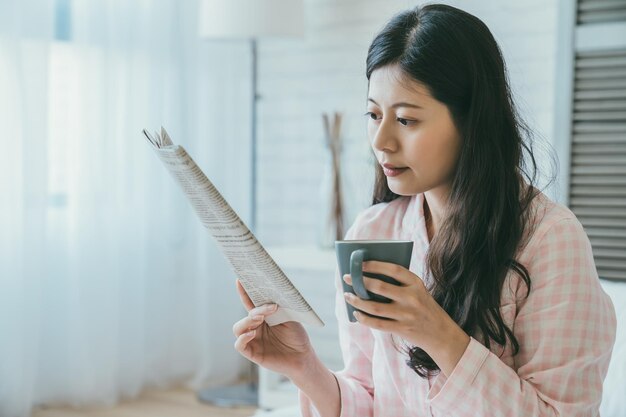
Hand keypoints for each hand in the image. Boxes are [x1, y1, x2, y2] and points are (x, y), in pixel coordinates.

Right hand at [232, 280, 315, 378]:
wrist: (303, 357)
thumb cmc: (297, 336)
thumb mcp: (289, 318)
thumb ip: (278, 308)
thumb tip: (270, 296)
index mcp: (263, 317)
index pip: (250, 303)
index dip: (244, 292)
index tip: (240, 280)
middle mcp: (255, 327)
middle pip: (246, 315)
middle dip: (254, 310)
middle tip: (268, 309)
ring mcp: (253, 340)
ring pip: (238, 328)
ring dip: (247, 321)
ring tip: (259, 319)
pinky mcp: (252, 353)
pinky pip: (239, 345)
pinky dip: (243, 338)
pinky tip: (252, 333)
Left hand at [343, 261, 469, 375]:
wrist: (441, 333)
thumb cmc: (423, 306)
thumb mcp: (418, 290)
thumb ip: (399, 283)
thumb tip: (367, 275)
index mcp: (416, 283)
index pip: (393, 269)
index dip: (375, 265)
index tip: (359, 263)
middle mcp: (412, 298)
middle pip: (380, 287)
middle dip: (360, 281)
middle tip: (347, 278)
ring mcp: (407, 315)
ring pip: (375, 307)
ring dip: (357, 301)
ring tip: (347, 296)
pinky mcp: (402, 329)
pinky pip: (377, 323)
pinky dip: (364, 318)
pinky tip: (356, 313)